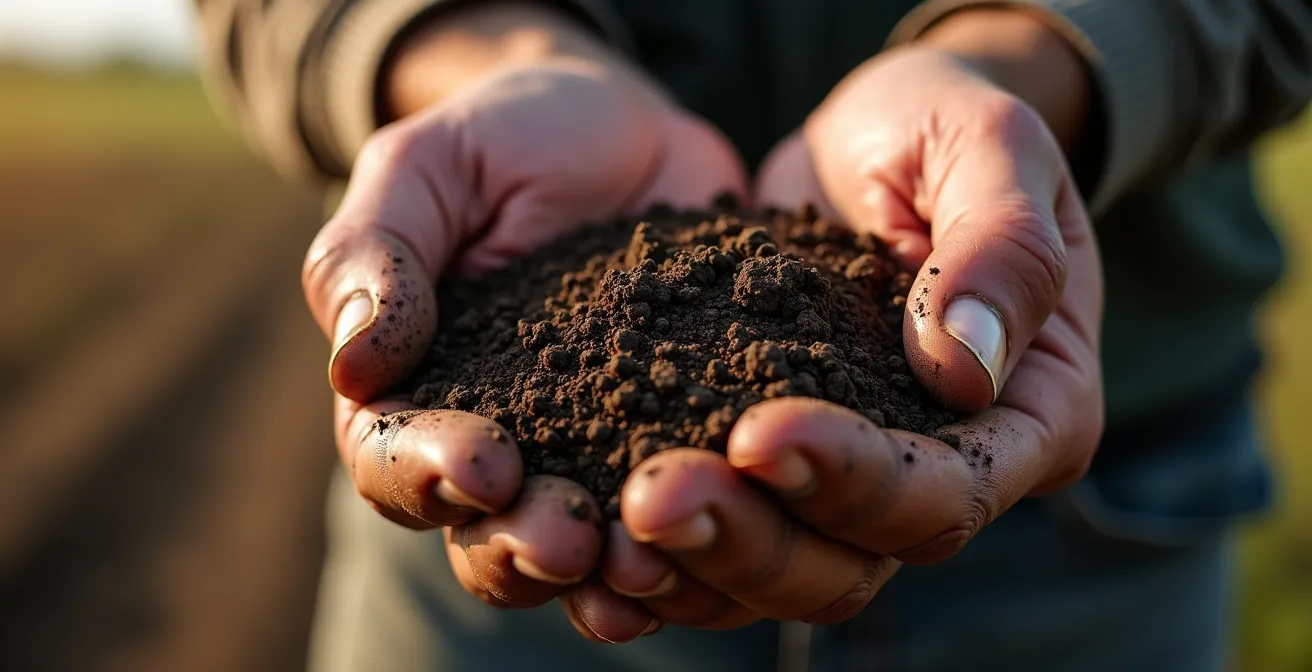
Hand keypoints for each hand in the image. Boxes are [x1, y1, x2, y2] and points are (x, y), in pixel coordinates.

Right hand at [300, 4, 746, 641]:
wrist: (627, 127)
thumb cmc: (504, 140)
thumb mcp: (424, 169)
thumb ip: (373, 255)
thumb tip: (356, 365)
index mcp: (415, 391)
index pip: (394, 460)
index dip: (430, 474)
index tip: (483, 464)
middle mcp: (500, 442)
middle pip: (488, 531)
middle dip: (523, 546)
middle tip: (569, 540)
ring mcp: (594, 449)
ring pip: (582, 544)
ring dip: (606, 568)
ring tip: (644, 565)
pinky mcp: (678, 437)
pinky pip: (681, 505)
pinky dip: (696, 535)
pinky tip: (724, 537)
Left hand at [607, 14, 1104, 634]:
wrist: (873, 133)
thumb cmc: (945, 128)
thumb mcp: (991, 146)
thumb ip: (1002, 246)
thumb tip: (967, 368)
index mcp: (1028, 417)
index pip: (945, 492)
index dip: (855, 482)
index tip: (759, 433)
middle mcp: (943, 470)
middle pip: (852, 561)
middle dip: (753, 539)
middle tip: (652, 498)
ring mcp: (853, 474)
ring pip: (781, 569)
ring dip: (697, 555)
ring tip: (617, 513)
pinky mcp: (775, 459)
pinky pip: (726, 526)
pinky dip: (665, 541)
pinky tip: (594, 516)